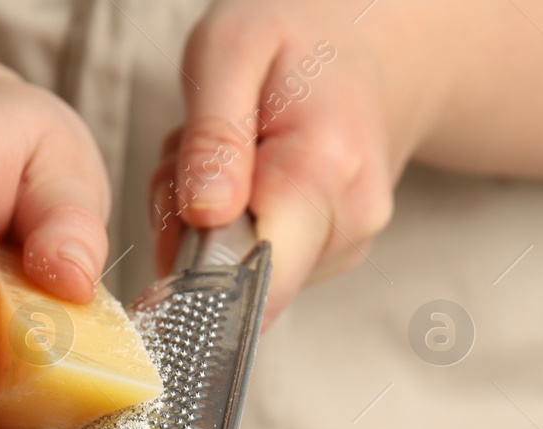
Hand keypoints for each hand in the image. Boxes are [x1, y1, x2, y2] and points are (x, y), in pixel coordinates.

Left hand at [149, 2, 450, 322]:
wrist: (372, 39)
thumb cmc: (298, 35)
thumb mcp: (231, 49)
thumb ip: (213, 136)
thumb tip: (206, 217)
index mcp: (323, 170)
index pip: (256, 279)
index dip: (195, 276)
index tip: (171, 228)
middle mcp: (349, 221)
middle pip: (238, 278)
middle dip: (191, 235)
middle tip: (190, 160)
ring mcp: (349, 243)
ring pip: (244, 274)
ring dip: (208, 227)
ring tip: (227, 155)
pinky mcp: (337, 252)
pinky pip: (262, 263)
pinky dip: (234, 227)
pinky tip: (247, 176)